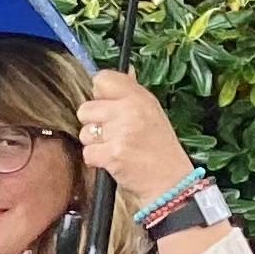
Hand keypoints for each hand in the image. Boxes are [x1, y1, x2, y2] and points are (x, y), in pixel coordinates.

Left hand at [75, 69, 196, 206]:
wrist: (170, 180)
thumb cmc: (158, 146)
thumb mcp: (151, 112)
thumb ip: (131, 93)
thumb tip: (118, 73)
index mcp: (139, 97)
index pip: (102, 79)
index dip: (99, 94)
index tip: (106, 106)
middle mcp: (130, 110)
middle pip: (85, 108)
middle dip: (93, 123)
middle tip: (113, 133)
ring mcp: (121, 132)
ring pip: (84, 132)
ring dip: (95, 143)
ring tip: (116, 147)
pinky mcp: (112, 154)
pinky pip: (88, 153)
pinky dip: (97, 160)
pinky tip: (113, 160)